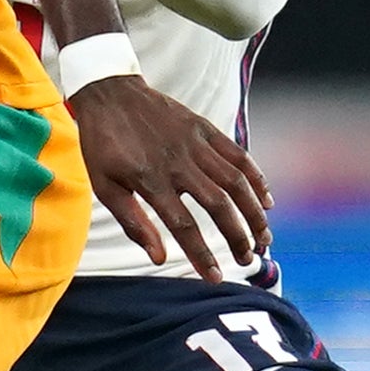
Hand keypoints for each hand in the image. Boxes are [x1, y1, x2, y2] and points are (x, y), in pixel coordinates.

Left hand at [65, 75, 271, 279]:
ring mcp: (194, 143)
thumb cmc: (103, 144)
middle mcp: (178, 162)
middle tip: (248, 260)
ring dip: (254, 212)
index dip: (202, 255)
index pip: (184, 226)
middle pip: (218, 206)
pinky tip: (266, 200)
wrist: (109, 92)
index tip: (215, 278)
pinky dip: (256, 177)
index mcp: (150, 180)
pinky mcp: (203, 128)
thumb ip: (133, 223)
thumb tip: (158, 258)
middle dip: (238, 237)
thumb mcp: (104, 186)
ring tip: (265, 237)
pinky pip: (237, 154)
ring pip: (235, 181)